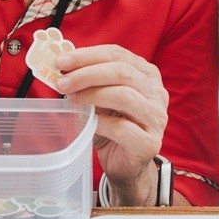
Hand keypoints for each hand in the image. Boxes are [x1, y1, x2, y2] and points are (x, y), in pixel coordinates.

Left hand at [55, 45, 167, 203]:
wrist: (125, 164)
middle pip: (122, 72)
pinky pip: (121, 128)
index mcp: (147, 74)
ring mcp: (156, 118)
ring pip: (124, 96)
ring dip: (92, 95)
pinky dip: (99, 122)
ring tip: (71, 99)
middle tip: (63, 82)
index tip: (63, 61)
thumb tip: (62, 66)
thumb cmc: (113, 125)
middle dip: (87, 74)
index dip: (89, 56)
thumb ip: (89, 81)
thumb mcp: (102, 97)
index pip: (119, 55)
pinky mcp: (149, 143)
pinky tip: (86, 122)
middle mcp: (157, 92)